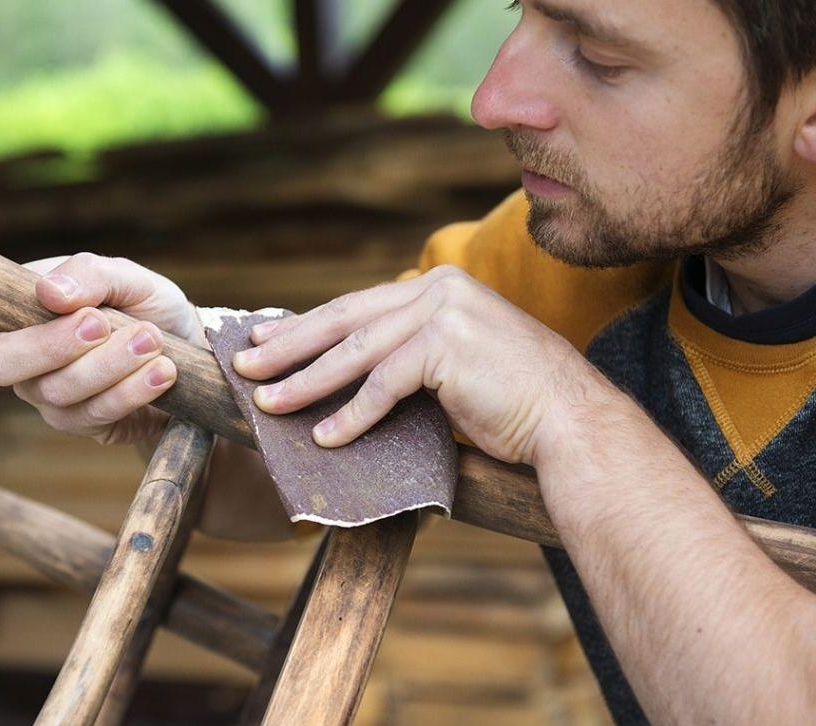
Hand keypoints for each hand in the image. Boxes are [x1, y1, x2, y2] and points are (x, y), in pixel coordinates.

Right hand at [0, 253, 203, 444]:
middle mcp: (21, 355)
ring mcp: (48, 394)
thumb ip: (91, 274)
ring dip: (107, 365)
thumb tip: (50, 292)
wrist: (192, 346)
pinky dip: (131, 390)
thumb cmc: (147, 304)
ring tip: (150, 341)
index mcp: (16, 307)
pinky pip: (94, 414)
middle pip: (0, 364)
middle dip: (51, 345)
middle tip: (100, 323)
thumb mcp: (129, 277)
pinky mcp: (84, 423)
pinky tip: (162, 371)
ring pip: (55, 391)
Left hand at [232, 265, 596, 466]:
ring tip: (267, 405)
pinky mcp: (446, 345)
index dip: (307, 327)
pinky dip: (351, 415)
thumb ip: (408, 355)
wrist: (570, 420)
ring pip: (356, 353)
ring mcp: (443, 312)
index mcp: (438, 287)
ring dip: (305, 382)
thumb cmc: (513, 401)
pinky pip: (384, 385)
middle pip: (345, 321)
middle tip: (244, 365)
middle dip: (289, 346)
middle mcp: (438, 289)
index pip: (357, 308)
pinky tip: (325, 438)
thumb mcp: (453, 364)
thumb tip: (349, 372)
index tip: (267, 341)